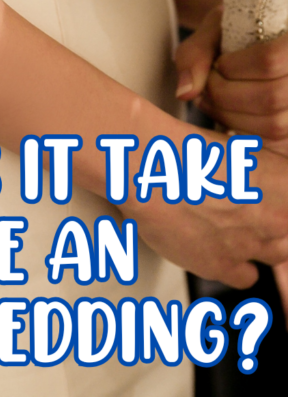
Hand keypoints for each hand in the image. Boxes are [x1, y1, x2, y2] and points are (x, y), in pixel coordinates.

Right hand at [126, 139, 287, 288]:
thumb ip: (256, 167)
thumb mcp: (233, 147)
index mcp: (283, 180)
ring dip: (258, 241)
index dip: (278, 197)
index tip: (264, 195)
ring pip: (276, 253)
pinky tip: (223, 250)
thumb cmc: (183, 150)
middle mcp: (276, 216)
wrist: (150, 169)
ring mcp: (252, 244)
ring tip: (235, 226)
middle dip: (271, 219)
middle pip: (287, 228)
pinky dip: (238, 266)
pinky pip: (247, 277)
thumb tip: (254, 172)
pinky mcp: (224, 266)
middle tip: (247, 206)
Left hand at [174, 6, 287, 155]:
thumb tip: (185, 93)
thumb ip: (197, 52)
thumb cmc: (236, 31)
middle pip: (271, 98)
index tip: (218, 63)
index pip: (269, 60)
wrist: (257, 41)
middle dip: (225, 94)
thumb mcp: (215, 28)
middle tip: (209, 84)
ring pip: (274, 126)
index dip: (233, 67)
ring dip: (230, 117)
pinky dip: (243, 134)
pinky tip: (229, 117)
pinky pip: (272, 144)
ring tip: (214, 100)